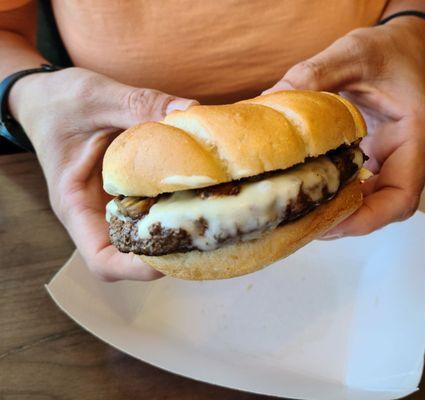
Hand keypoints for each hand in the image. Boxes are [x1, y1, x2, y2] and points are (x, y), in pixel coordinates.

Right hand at [9, 67, 196, 280]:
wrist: (43, 94)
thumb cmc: (58, 99)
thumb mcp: (96, 97)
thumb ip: (139, 104)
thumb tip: (189, 111)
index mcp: (76, 204)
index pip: (102, 260)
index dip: (136, 269)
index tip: (172, 253)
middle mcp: (96, 212)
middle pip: (133, 255)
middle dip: (169, 251)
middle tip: (206, 231)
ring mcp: (113, 202)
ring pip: (146, 233)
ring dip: (177, 229)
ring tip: (212, 214)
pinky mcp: (128, 188)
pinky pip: (153, 206)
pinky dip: (176, 202)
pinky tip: (203, 188)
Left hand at [266, 19, 424, 235]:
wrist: (399, 46)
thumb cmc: (384, 49)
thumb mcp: (351, 53)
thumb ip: (314, 74)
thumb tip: (269, 99)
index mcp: (415, 135)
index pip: (402, 197)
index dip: (367, 219)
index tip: (329, 224)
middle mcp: (409, 155)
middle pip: (386, 208)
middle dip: (348, 221)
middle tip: (305, 224)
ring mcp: (394, 159)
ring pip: (375, 202)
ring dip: (342, 212)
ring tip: (303, 213)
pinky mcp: (378, 157)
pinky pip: (364, 186)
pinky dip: (339, 193)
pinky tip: (311, 189)